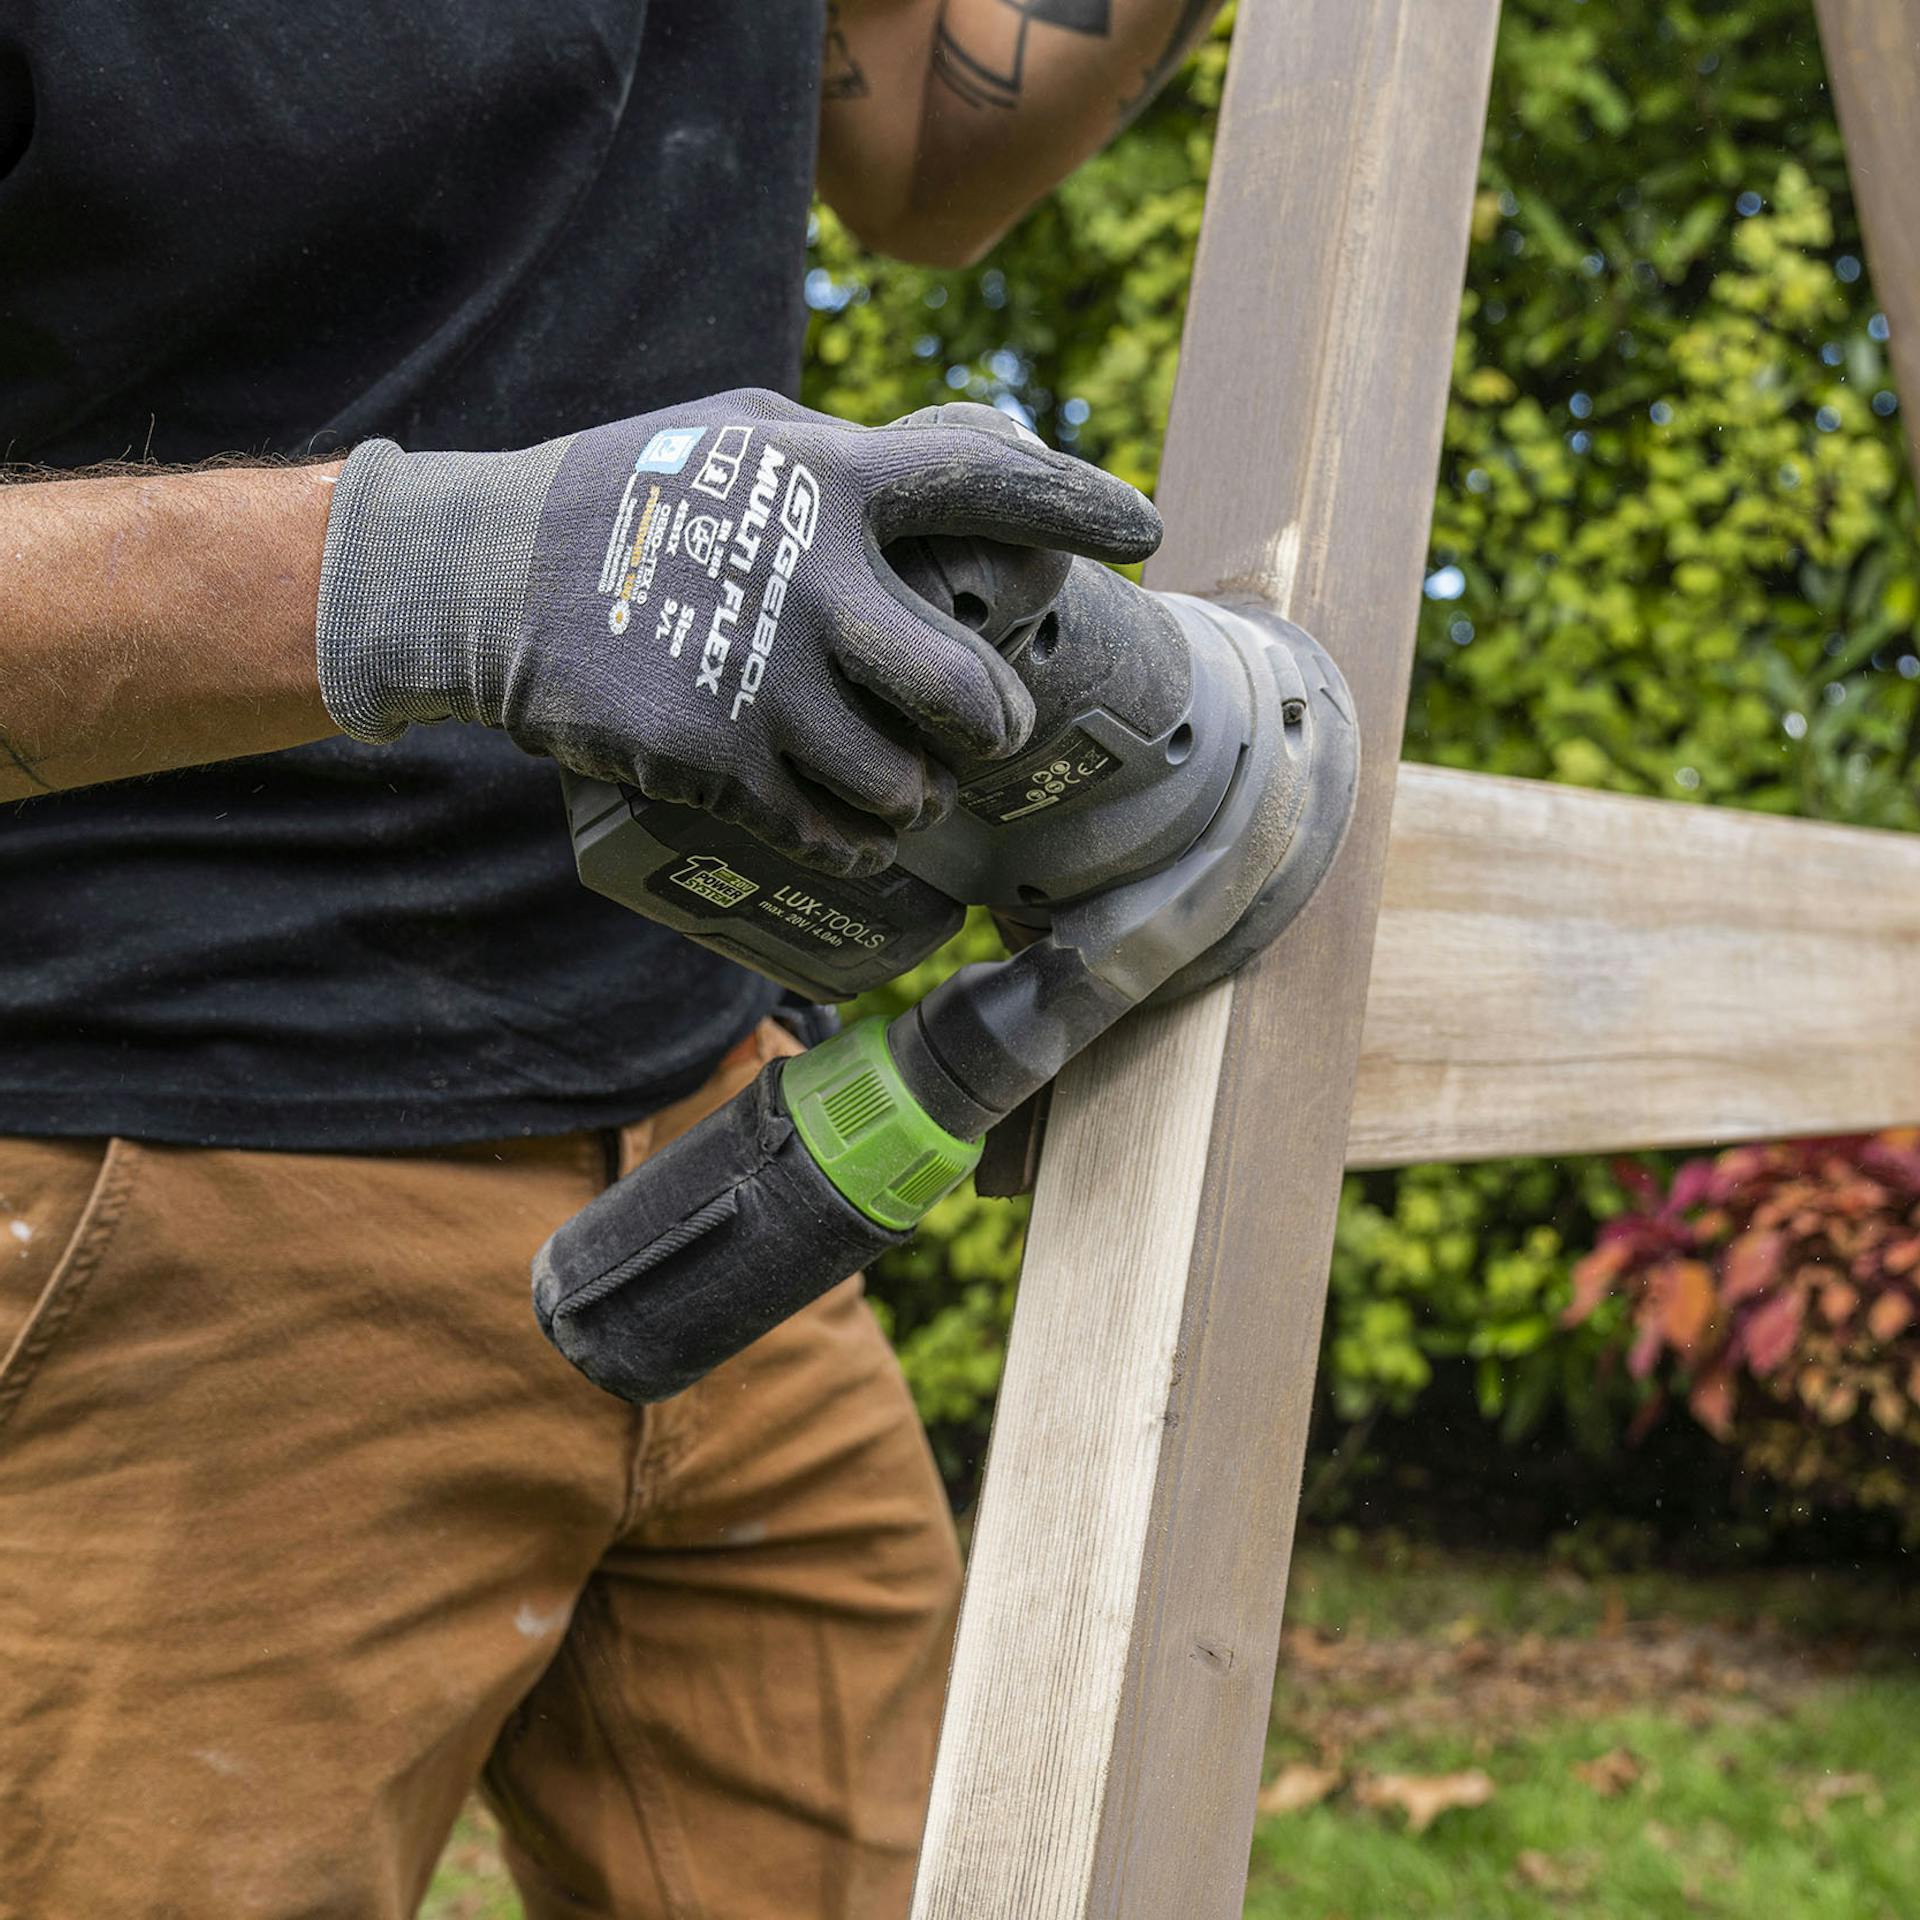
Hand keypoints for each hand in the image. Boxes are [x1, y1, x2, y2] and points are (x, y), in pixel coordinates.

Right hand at [316, 391, 1159, 874]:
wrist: (488, 576)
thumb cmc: (634, 491)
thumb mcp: (746, 431)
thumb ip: (856, 453)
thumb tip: (980, 452)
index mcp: (829, 480)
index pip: (987, 483)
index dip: (1077, 507)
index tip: (1145, 530)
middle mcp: (814, 580)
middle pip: (970, 694)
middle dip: (993, 729)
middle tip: (985, 732)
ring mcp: (765, 679)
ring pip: (906, 784)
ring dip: (921, 797)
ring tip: (909, 786)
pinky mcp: (714, 757)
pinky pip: (832, 830)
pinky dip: (858, 842)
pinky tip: (858, 832)